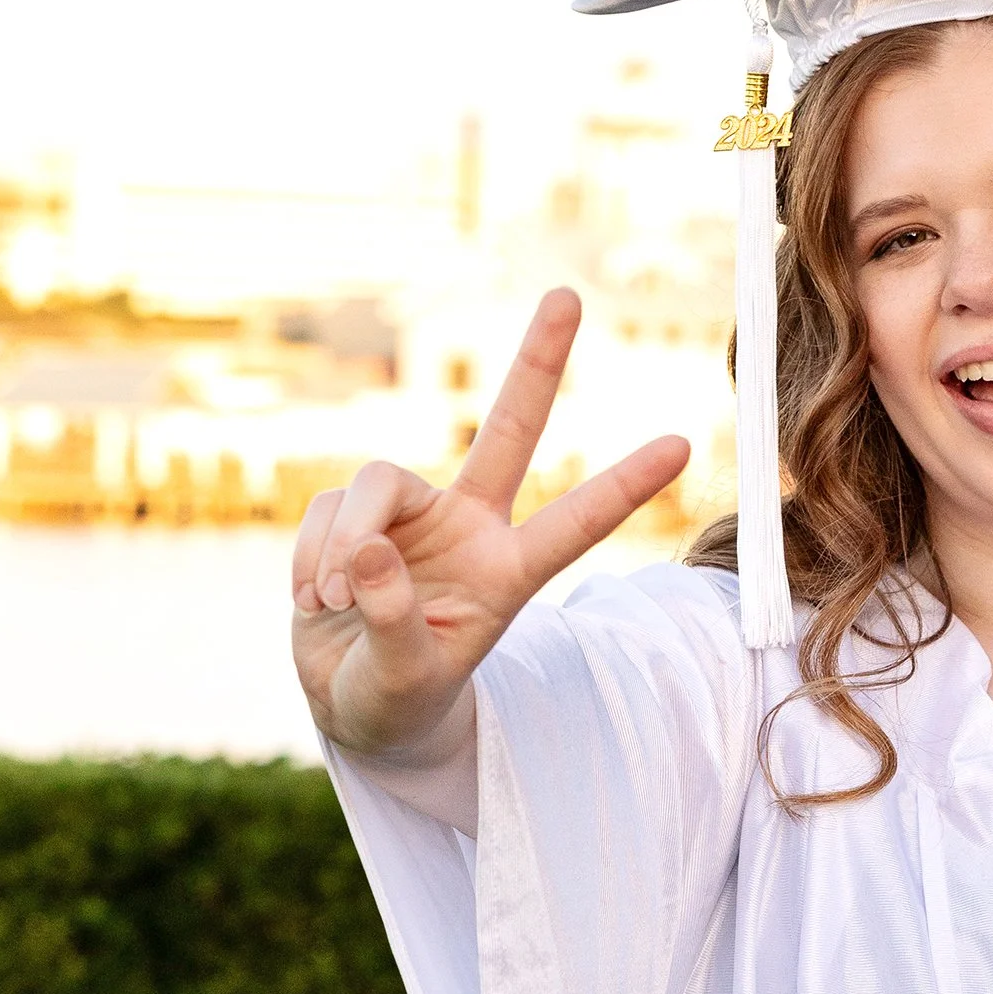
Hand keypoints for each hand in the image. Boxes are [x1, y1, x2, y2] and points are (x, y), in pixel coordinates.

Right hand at [291, 289, 689, 756]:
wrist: (348, 699)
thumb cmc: (397, 697)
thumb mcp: (403, 680)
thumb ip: (393, 619)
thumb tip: (368, 549)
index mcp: (508, 573)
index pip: (574, 524)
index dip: (623, 487)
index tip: (681, 445)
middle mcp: (470, 527)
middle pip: (509, 431)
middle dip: (536, 363)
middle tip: (569, 294)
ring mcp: (412, 515)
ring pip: (375, 483)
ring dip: (341, 546)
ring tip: (331, 606)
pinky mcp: (354, 512)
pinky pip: (326, 512)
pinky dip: (311, 559)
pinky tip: (314, 602)